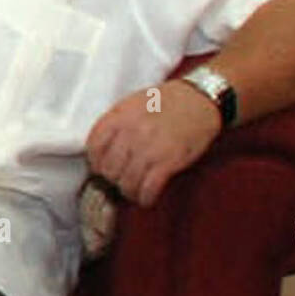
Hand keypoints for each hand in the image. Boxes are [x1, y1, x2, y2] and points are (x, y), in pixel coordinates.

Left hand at [85, 80, 221, 207]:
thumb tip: (102, 148)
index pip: (94, 146)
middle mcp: (131, 132)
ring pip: (126, 182)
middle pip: (109, 169)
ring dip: (129, 191)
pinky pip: (148, 188)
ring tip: (135, 191)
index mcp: (119, 116)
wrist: (200, 98)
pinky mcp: (168, 161)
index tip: (102, 167)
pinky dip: (146, 197)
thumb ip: (116, 123)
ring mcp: (149, 147)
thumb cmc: (168, 101)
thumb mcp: (134, 103)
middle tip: (121, 179)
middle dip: (114, 178)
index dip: (96, 162)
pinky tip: (147, 197)